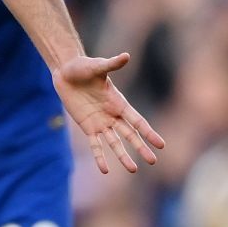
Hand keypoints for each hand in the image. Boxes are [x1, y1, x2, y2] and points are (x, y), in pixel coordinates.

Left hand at [53, 52, 165, 175]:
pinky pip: (95, 145)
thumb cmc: (83, 67)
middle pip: (130, 135)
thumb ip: (111, 64)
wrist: (66, 72)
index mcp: (119, 102)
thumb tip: (126, 56)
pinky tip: (105, 170)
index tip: (161, 144)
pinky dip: (99, 157)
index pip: (137, 121)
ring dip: (123, 156)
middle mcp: (113, 115)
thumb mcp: (97, 66)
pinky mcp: (87, 127)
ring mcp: (101, 122)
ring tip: (133, 169)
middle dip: (141, 147)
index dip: (148, 132)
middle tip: (153, 161)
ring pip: (115, 143)